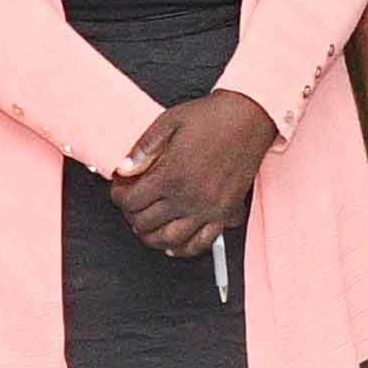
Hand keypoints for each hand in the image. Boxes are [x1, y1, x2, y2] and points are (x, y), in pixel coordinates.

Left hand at [109, 91, 279, 256]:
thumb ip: (144, 148)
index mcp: (171, 174)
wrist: (249, 119)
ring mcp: (208, 208)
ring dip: (152, 237)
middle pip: (146, 223)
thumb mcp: (169, 121)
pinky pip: (201, 243)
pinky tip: (174, 243)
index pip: (131, 201)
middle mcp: (188, 196)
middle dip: (131, 216)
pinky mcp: (225, 213)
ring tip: (146, 226)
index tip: (120, 191)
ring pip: (170, 240)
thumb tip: (124, 169)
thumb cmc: (213, 118)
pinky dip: (184, 249)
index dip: (118, 197)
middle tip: (130, 206)